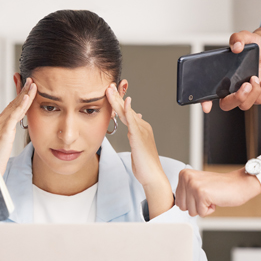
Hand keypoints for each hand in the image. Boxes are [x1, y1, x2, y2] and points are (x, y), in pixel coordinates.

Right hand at [0, 78, 35, 174]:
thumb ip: (1, 128)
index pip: (11, 107)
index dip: (19, 96)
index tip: (27, 87)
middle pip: (13, 104)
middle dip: (23, 91)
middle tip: (32, 80)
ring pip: (14, 107)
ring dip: (25, 94)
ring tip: (33, 84)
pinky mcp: (3, 132)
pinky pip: (14, 116)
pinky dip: (21, 105)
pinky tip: (27, 97)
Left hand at [105, 82, 172, 218]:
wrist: (153, 176)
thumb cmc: (144, 164)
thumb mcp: (137, 146)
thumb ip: (134, 133)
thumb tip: (133, 121)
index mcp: (140, 128)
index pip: (126, 112)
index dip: (118, 101)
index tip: (109, 92)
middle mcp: (142, 127)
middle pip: (126, 109)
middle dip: (117, 96)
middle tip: (108, 85)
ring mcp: (142, 131)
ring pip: (127, 113)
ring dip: (118, 100)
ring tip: (110, 90)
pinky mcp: (139, 138)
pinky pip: (133, 122)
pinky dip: (129, 111)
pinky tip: (126, 102)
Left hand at [175, 168, 260, 216]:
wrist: (240, 184)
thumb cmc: (221, 187)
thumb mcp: (197, 184)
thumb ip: (185, 192)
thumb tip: (176, 204)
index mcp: (183, 175)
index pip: (178, 200)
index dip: (192, 202)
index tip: (202, 193)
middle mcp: (186, 178)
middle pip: (182, 207)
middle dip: (196, 206)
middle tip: (207, 195)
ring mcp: (193, 185)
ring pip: (191, 211)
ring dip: (203, 208)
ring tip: (211, 196)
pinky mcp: (202, 194)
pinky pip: (201, 213)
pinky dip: (210, 210)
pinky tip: (215, 199)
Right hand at [201, 31, 260, 112]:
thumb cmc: (252, 50)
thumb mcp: (245, 38)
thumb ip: (238, 38)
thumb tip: (237, 46)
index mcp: (220, 80)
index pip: (207, 95)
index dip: (205, 102)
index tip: (207, 106)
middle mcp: (230, 90)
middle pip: (226, 105)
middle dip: (237, 98)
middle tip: (245, 85)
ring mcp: (244, 95)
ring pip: (244, 105)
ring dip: (252, 93)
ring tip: (255, 78)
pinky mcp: (257, 96)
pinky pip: (259, 100)